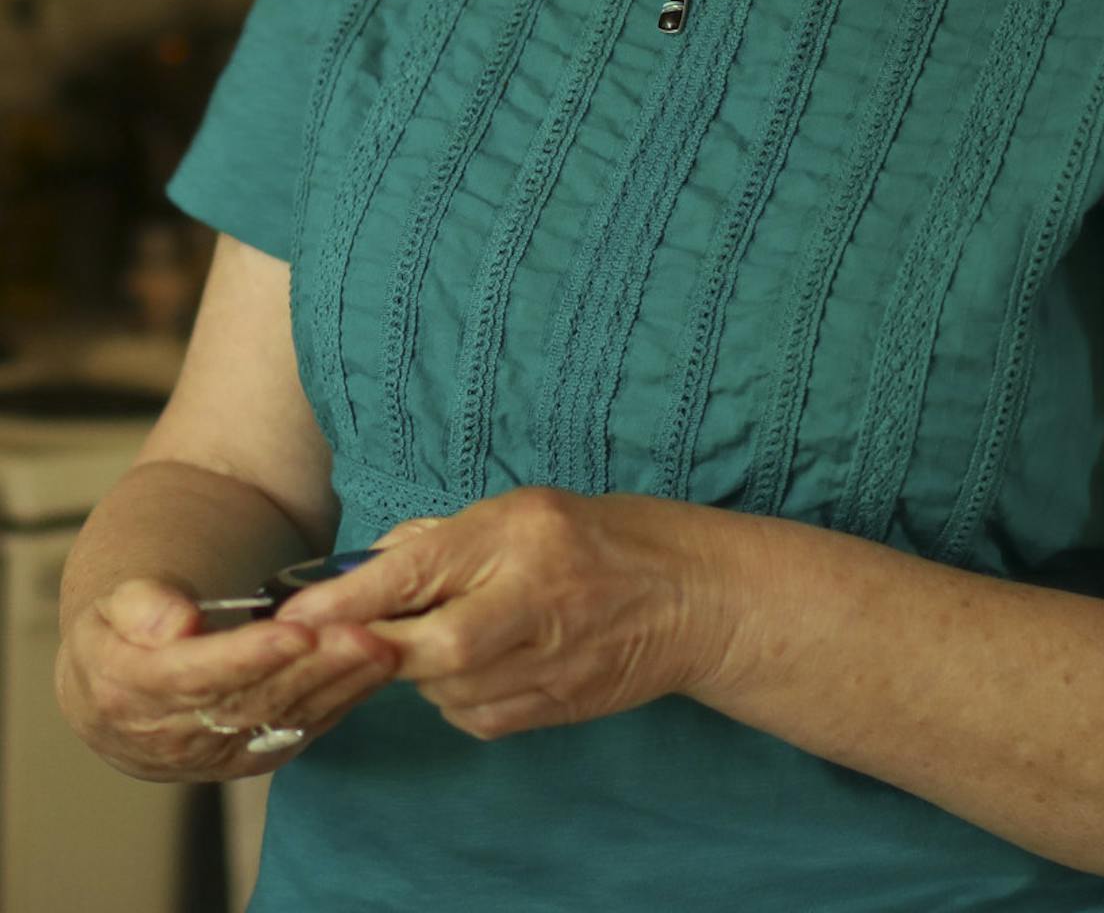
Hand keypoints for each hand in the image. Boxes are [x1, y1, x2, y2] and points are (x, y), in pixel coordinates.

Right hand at [57, 578, 398, 782]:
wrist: (116, 689)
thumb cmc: (121, 631)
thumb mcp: (113, 603)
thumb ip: (140, 605)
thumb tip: (175, 624)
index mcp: (130, 693)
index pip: (197, 677)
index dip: (249, 655)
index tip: (296, 630)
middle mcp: (173, 735)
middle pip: (251, 701)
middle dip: (313, 669)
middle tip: (363, 635)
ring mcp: (213, 753)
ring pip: (282, 718)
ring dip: (338, 686)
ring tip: (383, 648)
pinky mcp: (247, 756)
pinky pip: (298, 729)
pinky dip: (340, 701)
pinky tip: (373, 673)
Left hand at [272, 488, 734, 742]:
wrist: (690, 598)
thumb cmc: (601, 539)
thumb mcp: (522, 508)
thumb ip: (442, 539)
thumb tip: (363, 567)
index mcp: (520, 534)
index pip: (417, 570)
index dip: (348, 598)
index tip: (293, 614)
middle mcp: (532, 600)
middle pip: (426, 649)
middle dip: (375, 648)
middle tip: (341, 638)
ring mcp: (545, 663)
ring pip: (441, 689)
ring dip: (416, 668)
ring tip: (444, 629)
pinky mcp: (550, 708)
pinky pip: (470, 714)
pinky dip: (454, 693)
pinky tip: (478, 661)